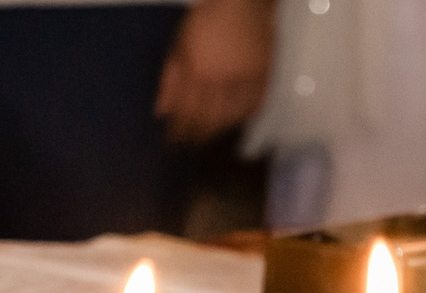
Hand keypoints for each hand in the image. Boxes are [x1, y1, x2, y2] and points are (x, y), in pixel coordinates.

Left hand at [154, 0, 272, 144]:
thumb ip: (170, 80)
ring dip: (219, 130)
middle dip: (197, 136)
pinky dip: (245, 116)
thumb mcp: (179, 46)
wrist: (243, 0)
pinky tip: (237, 121)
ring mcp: (245, 78)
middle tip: (191, 145)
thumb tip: (161, 112)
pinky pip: (255, 103)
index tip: (173, 142)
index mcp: (196, 73)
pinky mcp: (264, 74)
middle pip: (208, 120)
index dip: (179, 131)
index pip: (185, 114)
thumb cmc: (205, 20)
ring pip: (231, 116)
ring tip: (211, 136)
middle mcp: (220, 81)